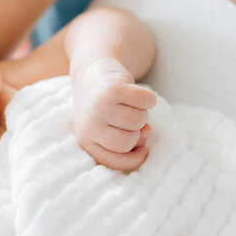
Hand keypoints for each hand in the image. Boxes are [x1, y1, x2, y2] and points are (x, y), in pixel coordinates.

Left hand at [71, 56, 156, 170]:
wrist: (91, 73)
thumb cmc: (103, 107)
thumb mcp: (109, 128)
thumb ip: (126, 137)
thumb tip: (146, 132)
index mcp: (87, 141)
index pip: (115, 162)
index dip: (134, 159)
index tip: (143, 150)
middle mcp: (90, 126)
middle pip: (128, 142)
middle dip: (137, 132)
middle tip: (131, 119)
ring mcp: (100, 107)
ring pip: (138, 121)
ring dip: (142, 113)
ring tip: (131, 106)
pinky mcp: (113, 88)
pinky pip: (144, 101)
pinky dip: (149, 99)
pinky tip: (140, 95)